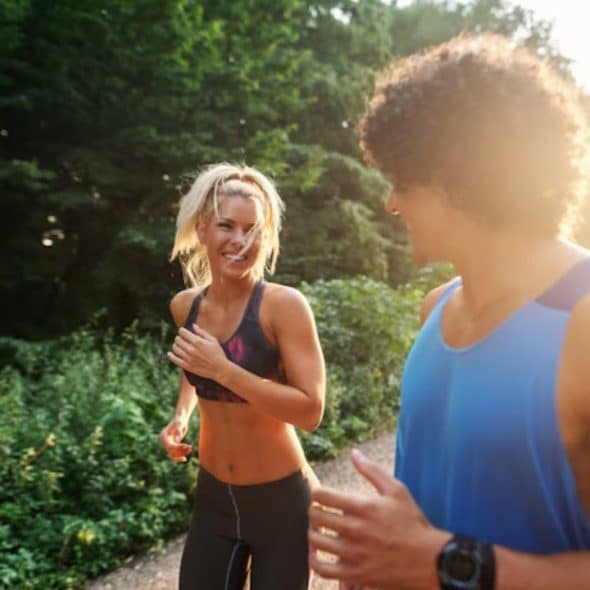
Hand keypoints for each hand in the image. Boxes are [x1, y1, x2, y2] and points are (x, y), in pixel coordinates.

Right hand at [159, 417, 191, 462]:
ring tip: (190, 450)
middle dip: (180, 452)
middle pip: (171, 451)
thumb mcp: (179, 423)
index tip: (186, 446)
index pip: (170, 446)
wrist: (180, 418)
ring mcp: (167, 443)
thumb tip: (177, 440)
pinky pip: (175, 453)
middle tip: (190, 449)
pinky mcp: (172, 444)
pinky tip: (188, 452)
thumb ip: (178, 430)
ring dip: (182, 453)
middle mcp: (164, 441)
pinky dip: (181, 453)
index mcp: (163, 436)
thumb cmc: (180, 419)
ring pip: (173, 453)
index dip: (178, 448)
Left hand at [167, 325, 227, 380]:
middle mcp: (191, 349)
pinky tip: (170, 354)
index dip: (181, 330)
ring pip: (175, 348)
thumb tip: (193, 326)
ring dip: (175, 345)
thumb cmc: (218, 353)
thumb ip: (202, 332)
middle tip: (181, 338)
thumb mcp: (213, 340)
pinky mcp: (187, 366)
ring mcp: (188, 358)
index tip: (182, 331)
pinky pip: (175, 360)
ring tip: (178, 345)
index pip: (183, 333)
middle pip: (178, 340)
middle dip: (179, 337)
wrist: (220, 369)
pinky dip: (171, 356)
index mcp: (197, 342)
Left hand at [309, 449, 445, 589]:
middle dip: (315, 511)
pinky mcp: (355, 574)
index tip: (323, 497)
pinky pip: (322, 569)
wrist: (429, 560)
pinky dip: (314, 560)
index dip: (318, 494)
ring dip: (314, 533)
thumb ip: (372, 470)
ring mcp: (354, 554)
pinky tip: (318, 553)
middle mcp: (355, 529)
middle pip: (316, 516)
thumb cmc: (412, 523)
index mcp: (363, 507)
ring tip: (320, 531)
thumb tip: (354, 453)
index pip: (322, 496)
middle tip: (321, 513)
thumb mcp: (397, 490)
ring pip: (316, 541)